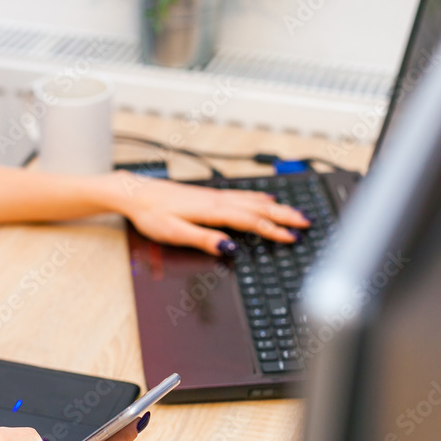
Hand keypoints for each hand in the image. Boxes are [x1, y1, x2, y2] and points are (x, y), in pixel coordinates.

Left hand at [102, 171, 310, 254]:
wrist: (134, 193)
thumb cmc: (150, 214)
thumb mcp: (174, 233)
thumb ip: (203, 239)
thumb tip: (229, 247)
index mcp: (212, 211)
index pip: (250, 221)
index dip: (273, 230)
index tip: (292, 237)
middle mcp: (217, 200)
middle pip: (258, 207)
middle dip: (284, 215)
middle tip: (306, 222)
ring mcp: (214, 195)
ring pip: (252, 200)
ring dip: (275, 206)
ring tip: (294, 212)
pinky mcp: (209, 195)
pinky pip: (242, 195)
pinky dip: (259, 197)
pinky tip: (265, 198)